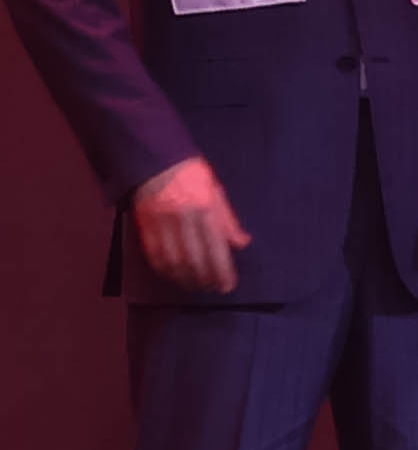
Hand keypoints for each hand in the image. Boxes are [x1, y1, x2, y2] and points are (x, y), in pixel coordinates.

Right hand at [127, 159, 247, 294]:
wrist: (154, 159)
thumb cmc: (191, 173)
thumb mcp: (216, 191)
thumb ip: (228, 220)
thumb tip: (241, 243)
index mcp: (205, 209)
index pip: (216, 249)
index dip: (222, 271)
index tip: (228, 286)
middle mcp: (183, 220)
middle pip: (194, 260)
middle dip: (205, 279)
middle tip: (213, 289)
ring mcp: (161, 224)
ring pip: (173, 262)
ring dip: (185, 279)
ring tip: (196, 286)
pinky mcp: (144, 226)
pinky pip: (154, 255)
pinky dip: (165, 270)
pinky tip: (174, 275)